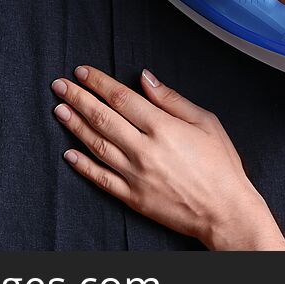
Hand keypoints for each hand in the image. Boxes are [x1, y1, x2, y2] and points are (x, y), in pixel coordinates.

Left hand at [51, 66, 284, 250]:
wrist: (225, 211)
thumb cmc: (221, 166)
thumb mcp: (205, 122)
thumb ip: (171, 99)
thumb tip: (145, 78)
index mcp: (162, 127)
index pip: (121, 98)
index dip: (98, 82)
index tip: (82, 72)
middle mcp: (144, 149)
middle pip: (102, 117)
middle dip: (78, 98)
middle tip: (60, 85)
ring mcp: (135, 175)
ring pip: (96, 145)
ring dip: (74, 126)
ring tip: (59, 110)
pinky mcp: (132, 197)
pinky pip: (101, 178)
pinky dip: (83, 165)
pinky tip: (68, 154)